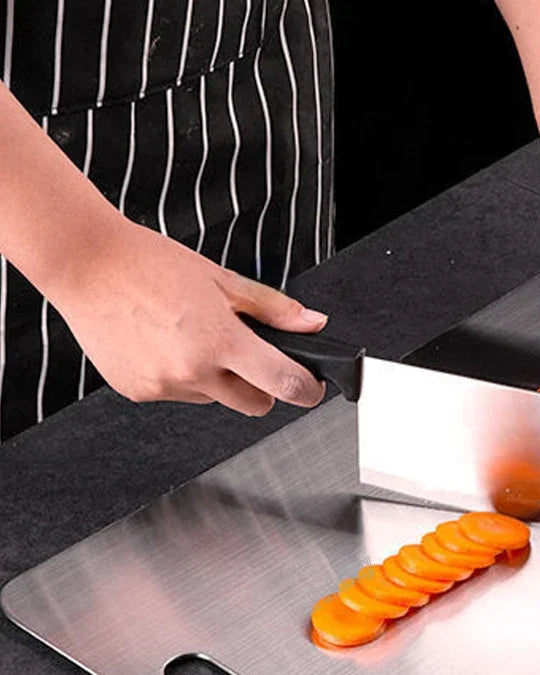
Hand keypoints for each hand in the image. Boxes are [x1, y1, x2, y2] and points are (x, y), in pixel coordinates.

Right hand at [52, 219, 326, 415]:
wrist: (85, 263)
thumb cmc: (150, 265)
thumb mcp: (222, 280)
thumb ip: (273, 309)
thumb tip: (313, 324)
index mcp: (220, 341)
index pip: (283, 383)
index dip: (306, 389)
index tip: (311, 387)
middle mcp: (192, 370)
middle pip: (254, 404)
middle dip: (261, 386)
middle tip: (245, 355)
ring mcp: (164, 385)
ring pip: (215, 399)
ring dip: (215, 379)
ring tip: (188, 336)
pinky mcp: (138, 392)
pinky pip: (179, 394)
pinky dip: (180, 377)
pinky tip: (162, 344)